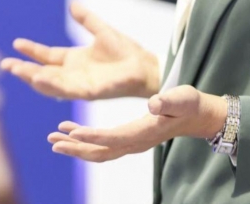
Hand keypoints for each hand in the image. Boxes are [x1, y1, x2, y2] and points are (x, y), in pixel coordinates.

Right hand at [0, 2, 160, 100]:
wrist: (145, 66)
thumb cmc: (127, 53)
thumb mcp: (102, 31)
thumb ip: (87, 19)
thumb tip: (72, 4)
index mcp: (75, 60)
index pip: (47, 56)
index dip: (31, 51)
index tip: (16, 43)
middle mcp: (73, 74)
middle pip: (42, 72)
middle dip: (23, 69)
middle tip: (5, 64)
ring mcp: (79, 84)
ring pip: (49, 83)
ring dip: (32, 77)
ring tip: (15, 69)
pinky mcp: (88, 92)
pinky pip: (65, 89)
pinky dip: (50, 85)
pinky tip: (38, 78)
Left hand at [46, 85, 226, 161]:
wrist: (197, 116)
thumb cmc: (189, 104)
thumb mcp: (182, 98)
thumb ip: (169, 101)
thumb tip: (153, 102)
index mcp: (145, 132)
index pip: (113, 138)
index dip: (92, 136)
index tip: (71, 132)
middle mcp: (136, 143)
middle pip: (101, 152)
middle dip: (75, 148)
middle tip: (52, 141)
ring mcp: (131, 143)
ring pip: (99, 152)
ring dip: (75, 147)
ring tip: (53, 139)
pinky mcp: (129, 139)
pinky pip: (103, 145)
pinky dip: (84, 141)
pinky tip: (70, 132)